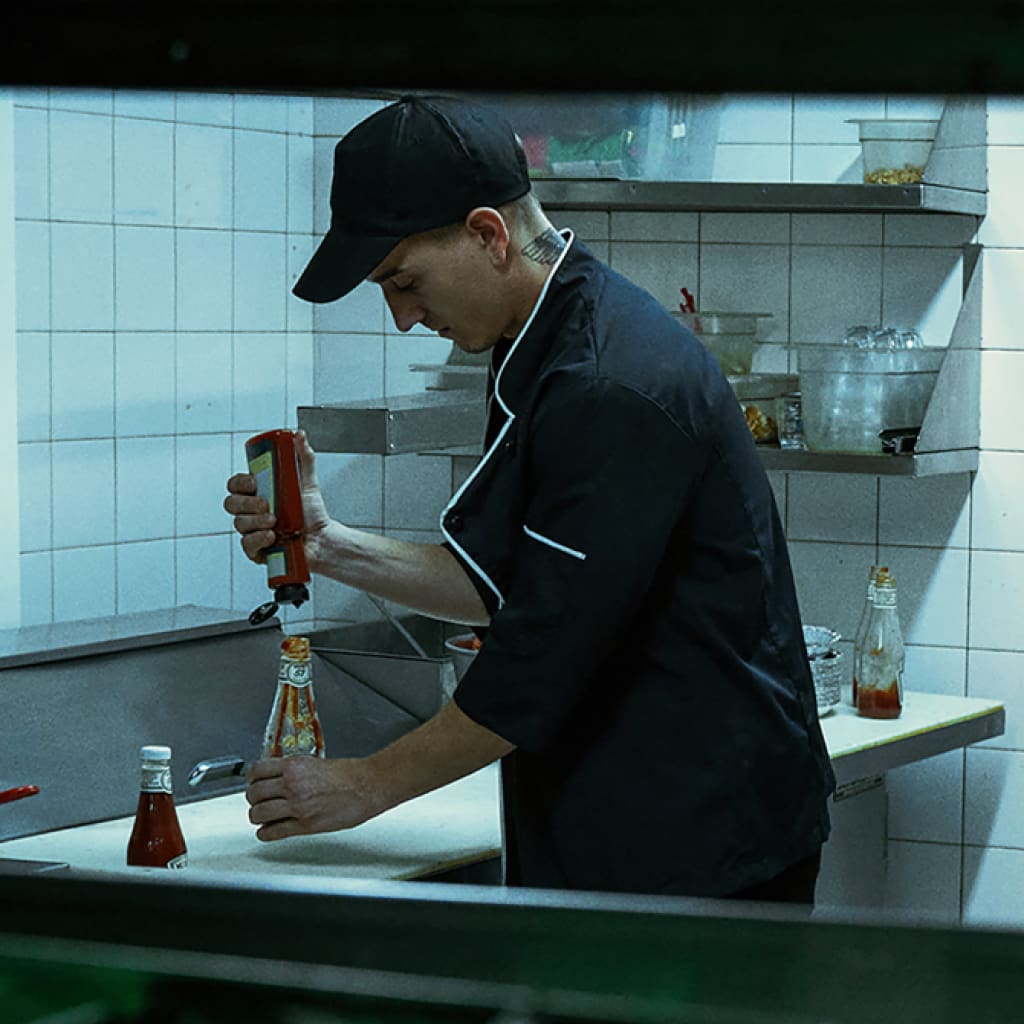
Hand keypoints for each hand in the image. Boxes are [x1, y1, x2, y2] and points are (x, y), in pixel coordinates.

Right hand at [223, 430, 331, 566]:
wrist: (323, 539)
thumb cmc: (312, 514)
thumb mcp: (307, 482)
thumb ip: (303, 457)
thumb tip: (299, 435)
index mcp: (258, 494)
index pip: (235, 485)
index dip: (240, 483)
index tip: (254, 482)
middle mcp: (252, 512)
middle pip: (231, 504)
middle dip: (247, 503)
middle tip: (267, 504)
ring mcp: (253, 531)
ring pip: (239, 523)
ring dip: (257, 521)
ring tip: (275, 521)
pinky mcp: (257, 551)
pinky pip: (247, 545)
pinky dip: (258, 539)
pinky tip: (271, 536)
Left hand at [246, 756, 381, 841]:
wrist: (369, 785)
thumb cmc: (350, 773)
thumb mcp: (316, 762)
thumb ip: (295, 771)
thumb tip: (280, 778)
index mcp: (295, 766)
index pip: (257, 771)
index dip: (253, 779)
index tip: (254, 782)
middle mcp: (292, 785)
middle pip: (254, 794)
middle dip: (253, 799)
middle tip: (257, 801)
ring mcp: (297, 806)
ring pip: (259, 814)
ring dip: (257, 816)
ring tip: (262, 816)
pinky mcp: (305, 825)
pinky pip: (274, 832)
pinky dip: (265, 834)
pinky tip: (267, 832)